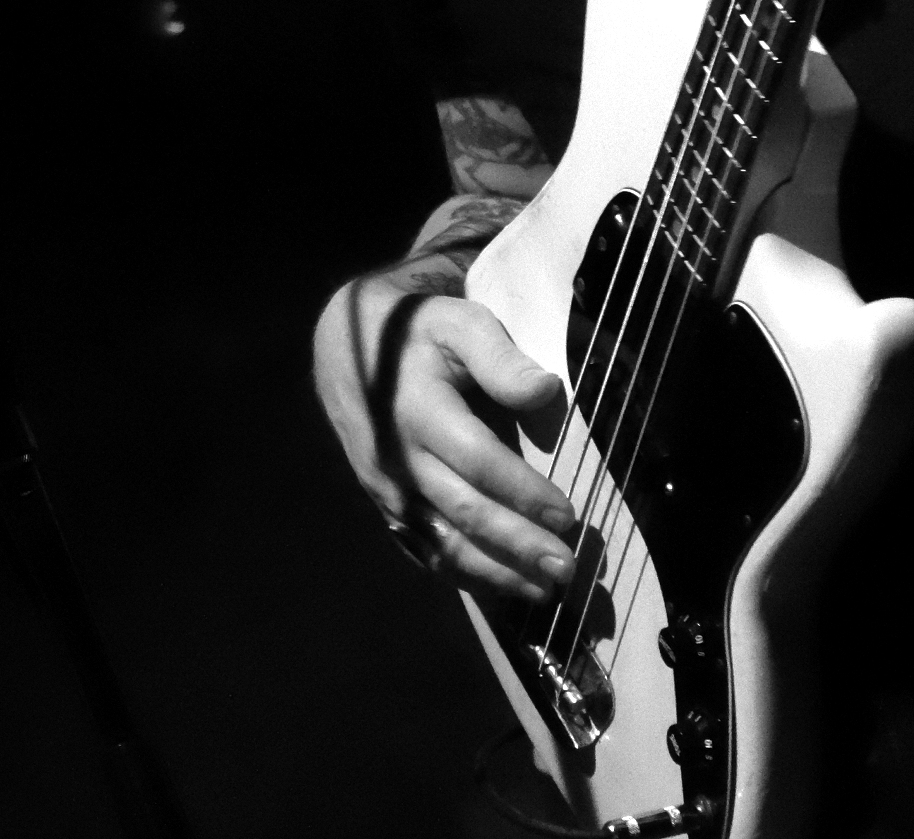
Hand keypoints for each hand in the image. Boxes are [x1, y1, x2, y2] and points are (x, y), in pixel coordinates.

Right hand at [312, 270, 577, 604]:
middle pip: (463, 511)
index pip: (476, 460)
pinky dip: (464, 573)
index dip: (522, 492)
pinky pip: (423, 549)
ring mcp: (389, 488)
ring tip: (543, 591)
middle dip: (518, 546)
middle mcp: (399, 457)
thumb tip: (545, 392)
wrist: (345, 351)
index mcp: (419, 409)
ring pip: (442, 542)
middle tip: (567, 570)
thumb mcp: (458, 323)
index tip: (567, 515)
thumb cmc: (418, 334)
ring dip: (494, 572)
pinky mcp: (385, 505)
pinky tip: (501, 585)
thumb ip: (500, 357)